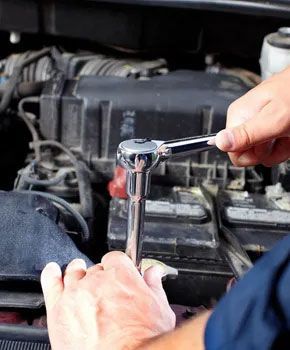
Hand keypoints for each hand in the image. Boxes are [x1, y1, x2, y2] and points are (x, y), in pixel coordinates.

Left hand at [41, 252, 174, 349]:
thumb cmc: (143, 340)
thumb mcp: (159, 308)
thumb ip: (153, 285)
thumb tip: (153, 272)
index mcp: (121, 275)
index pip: (116, 258)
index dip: (118, 266)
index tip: (119, 274)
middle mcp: (96, 280)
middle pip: (95, 267)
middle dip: (101, 276)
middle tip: (105, 290)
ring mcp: (76, 293)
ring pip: (74, 272)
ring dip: (78, 273)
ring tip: (80, 277)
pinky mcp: (59, 310)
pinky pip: (51, 284)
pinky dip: (51, 275)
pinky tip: (53, 272)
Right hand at [215, 67, 289, 166]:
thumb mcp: (274, 119)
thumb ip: (246, 134)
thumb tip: (219, 142)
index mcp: (238, 115)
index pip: (232, 153)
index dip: (252, 155)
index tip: (266, 144)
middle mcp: (245, 119)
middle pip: (248, 154)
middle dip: (269, 151)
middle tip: (281, 135)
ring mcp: (259, 124)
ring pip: (263, 153)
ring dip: (281, 148)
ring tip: (288, 132)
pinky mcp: (271, 126)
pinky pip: (274, 147)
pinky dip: (286, 144)